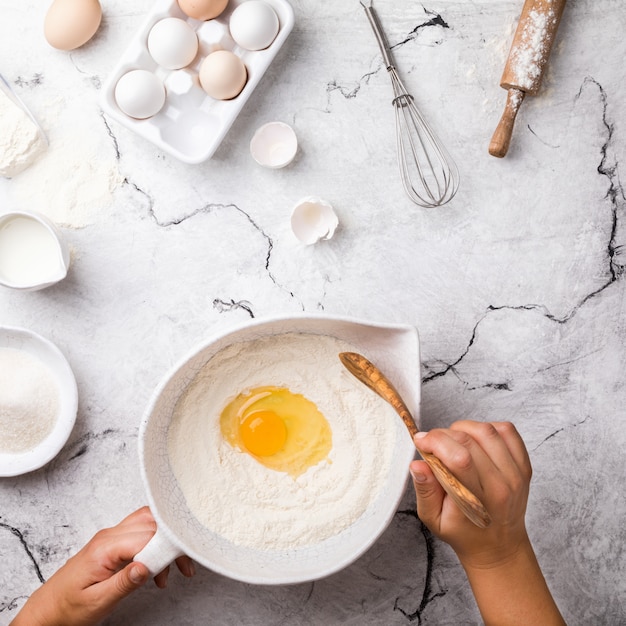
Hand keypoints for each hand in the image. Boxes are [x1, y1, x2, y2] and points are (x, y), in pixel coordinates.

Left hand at [12, 506, 194, 625]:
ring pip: (148, 523)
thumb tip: (147, 566)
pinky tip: (159, 567)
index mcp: (104, 548)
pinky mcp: (113, 543)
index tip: (182, 562)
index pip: (146, 535)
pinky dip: (156, 544)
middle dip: (172, 542)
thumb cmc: (68, 608)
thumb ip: (124, 582)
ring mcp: (111, 537)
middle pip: (151, 523)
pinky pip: (141, 533)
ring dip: (165, 541)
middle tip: (185, 565)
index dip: (167, 547)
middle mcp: (109, 536)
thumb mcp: (97, 602)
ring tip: (176, 569)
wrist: (47, 610)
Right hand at [409, 420, 531, 568]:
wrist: (499, 547)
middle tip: (431, 442)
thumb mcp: (434, 520)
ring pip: (486, 431)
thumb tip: (417, 464)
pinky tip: (474, 439)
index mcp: (478, 501)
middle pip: (470, 441)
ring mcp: (516, 474)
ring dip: (463, 428)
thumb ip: (425, 490)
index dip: (435, 441)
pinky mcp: (524, 465)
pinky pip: (507, 431)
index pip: (459, 458)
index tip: (421, 442)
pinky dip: (486, 427)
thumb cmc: (464, 533)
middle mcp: (501, 485)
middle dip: (442, 434)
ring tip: (452, 440)